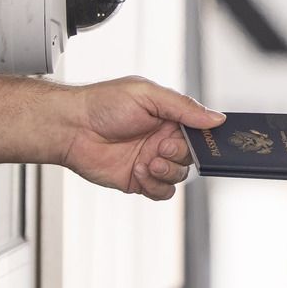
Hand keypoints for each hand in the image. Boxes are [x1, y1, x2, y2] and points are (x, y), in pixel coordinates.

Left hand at [62, 76, 225, 199]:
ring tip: (146, 161)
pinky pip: (163, 192)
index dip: (204, 139)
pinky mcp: (140, 181)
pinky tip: (138, 172)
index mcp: (169, 117)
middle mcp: (162, 139)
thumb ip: (184, 107)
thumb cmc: (101, 104)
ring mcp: (152, 161)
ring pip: (180, 176)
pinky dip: (155, 185)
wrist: (70, 128)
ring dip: (166, 171)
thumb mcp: (147, 95)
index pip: (200, 131)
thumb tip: (216, 117)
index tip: (201, 141)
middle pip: (192, 156)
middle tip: (161, 147)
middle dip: (179, 154)